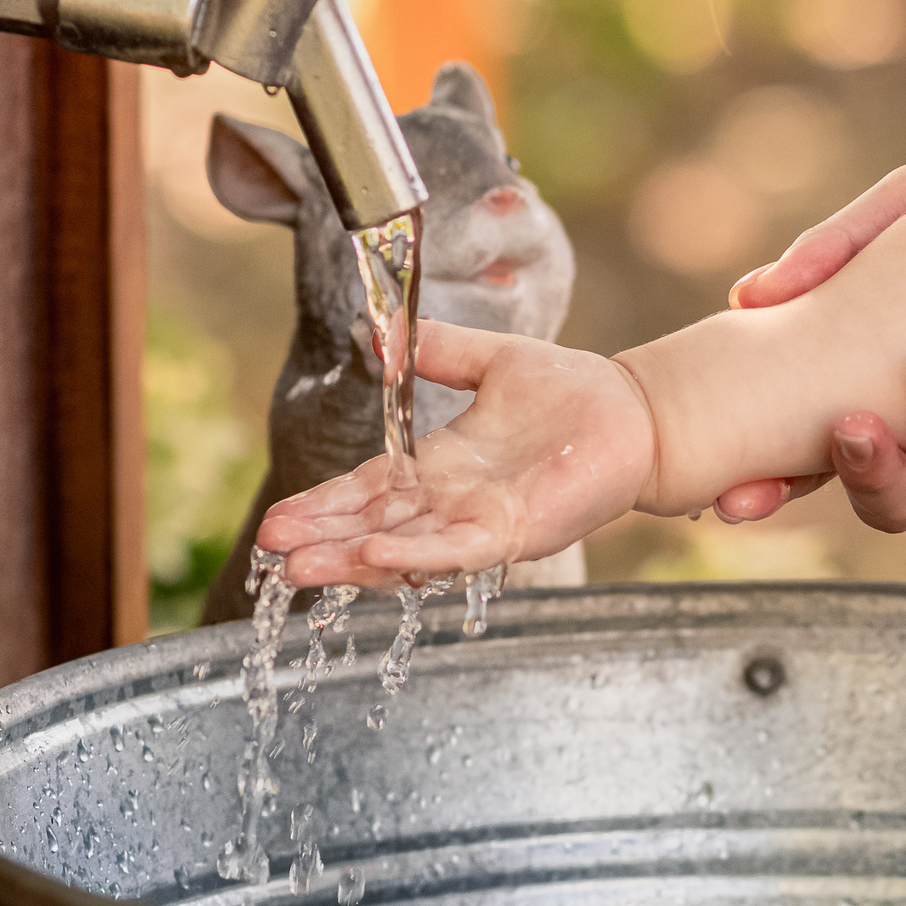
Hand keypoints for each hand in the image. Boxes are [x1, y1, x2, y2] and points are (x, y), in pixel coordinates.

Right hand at [256, 321, 654, 587]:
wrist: (636, 411)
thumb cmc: (570, 391)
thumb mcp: (488, 361)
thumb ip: (435, 350)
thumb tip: (381, 335)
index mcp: (440, 467)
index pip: (368, 492)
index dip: (322, 506)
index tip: (276, 522)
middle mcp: (454, 503)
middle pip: (374, 527)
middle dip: (322, 541)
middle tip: (270, 555)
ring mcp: (484, 522)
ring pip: (406, 549)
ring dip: (353, 560)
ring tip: (301, 570)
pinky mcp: (519, 531)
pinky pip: (461, 550)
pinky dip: (419, 556)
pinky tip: (377, 556)